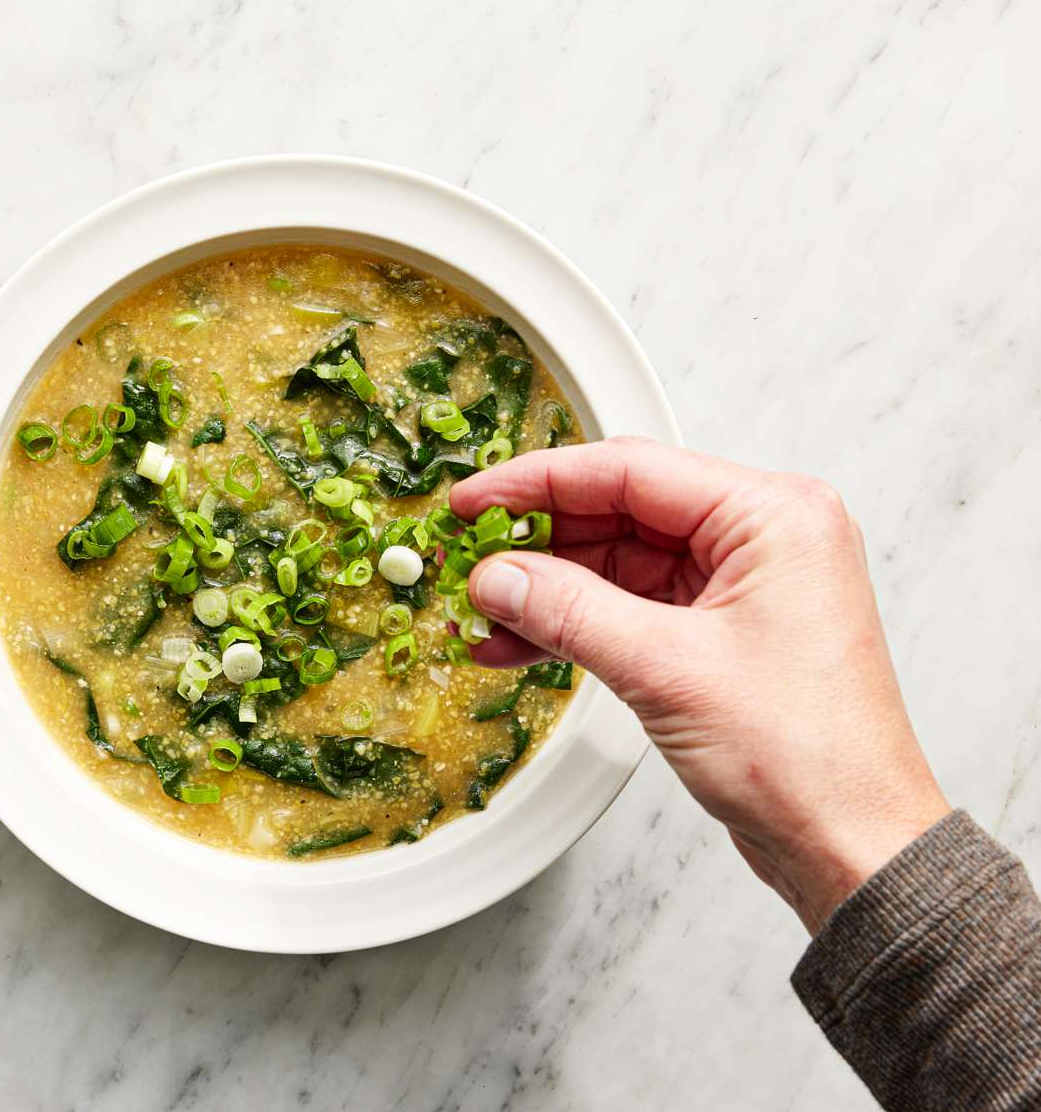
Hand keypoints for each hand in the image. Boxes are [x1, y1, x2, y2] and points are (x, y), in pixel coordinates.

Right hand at [449, 437, 949, 932]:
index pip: (629, 470)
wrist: (851, 846)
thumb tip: (496, 576)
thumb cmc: (806, 757)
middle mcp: (762, 537)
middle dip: (537, 540)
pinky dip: (572, 623)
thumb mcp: (666, 670)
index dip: (537, 481)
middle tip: (466, 555)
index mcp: (773, 516)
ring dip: (546, 588)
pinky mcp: (720, 632)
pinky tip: (516, 641)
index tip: (473, 499)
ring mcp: (740, 586)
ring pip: (616, 561)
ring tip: (481, 611)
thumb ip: (568, 610)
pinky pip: (628, 606)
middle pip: (618, 510)